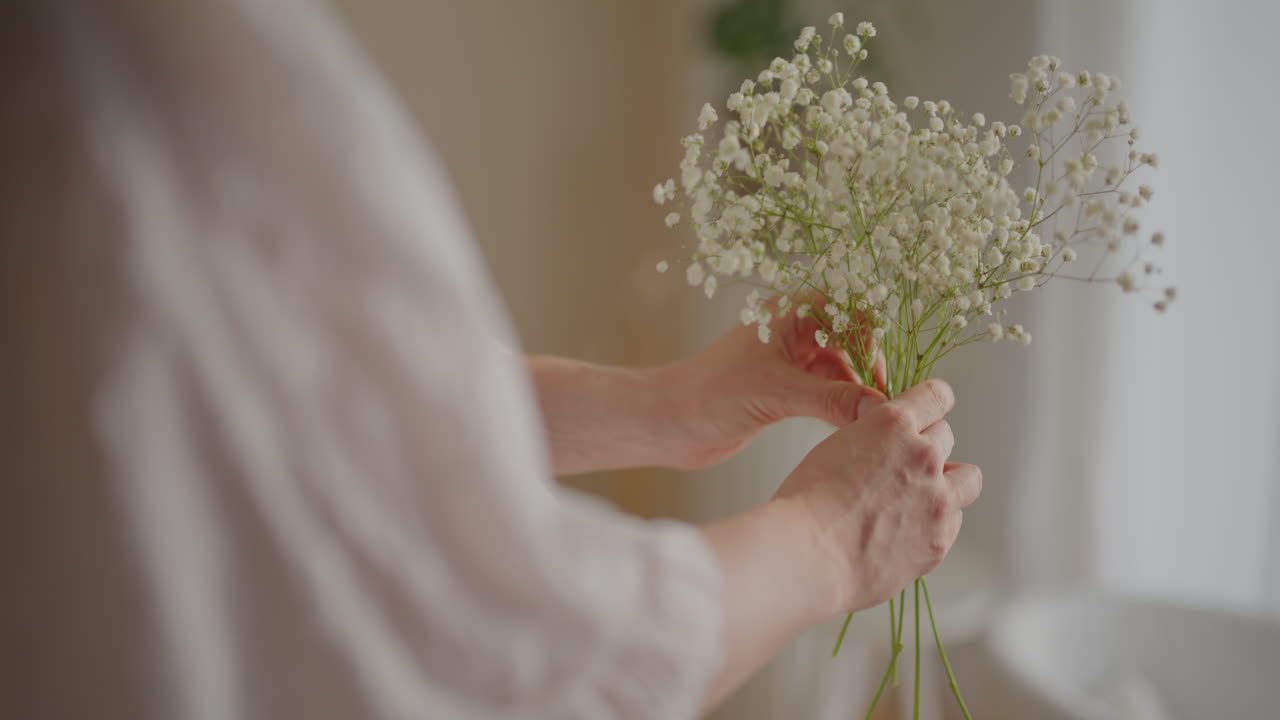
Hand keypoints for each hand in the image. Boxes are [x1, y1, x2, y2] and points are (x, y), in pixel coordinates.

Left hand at [657, 295, 886, 469]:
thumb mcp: (777, 393)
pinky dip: (841, 408)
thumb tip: (880, 407)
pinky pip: (827, 392)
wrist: (669, 423)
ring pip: (841, 370)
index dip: (870, 338)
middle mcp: (793, 332)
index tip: (879, 376)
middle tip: (881, 406)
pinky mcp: (785, 390)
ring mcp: (790, 361)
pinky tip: (849, 429)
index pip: (850, 309)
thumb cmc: (710, 394)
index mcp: (789, 313)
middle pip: (852, 341)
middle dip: (868, 369)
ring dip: (856, 392)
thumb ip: (831, 399)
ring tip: (868, 422)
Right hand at [772, 378, 981, 615]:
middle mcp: (923, 456)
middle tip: (902, 467)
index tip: (928, 414)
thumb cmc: (805, 505)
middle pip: (946, 437)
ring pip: (967, 479)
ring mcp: (937, 501)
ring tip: (917, 500)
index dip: (930, 404)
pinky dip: (937, 523)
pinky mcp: (939, 541)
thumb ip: (869, 441)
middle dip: (927, 447)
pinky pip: (953, 523)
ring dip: (947, 483)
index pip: (936, 396)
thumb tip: (882, 449)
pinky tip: (907, 532)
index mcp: (892, 425)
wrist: (808, 558)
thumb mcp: (834, 448)